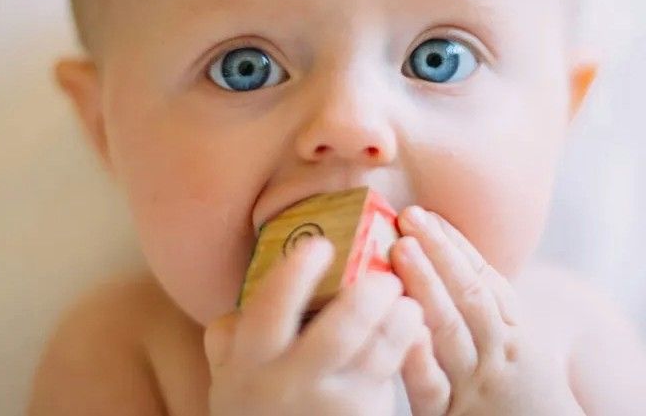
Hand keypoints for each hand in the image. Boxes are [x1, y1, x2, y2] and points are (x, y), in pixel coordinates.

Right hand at [204, 237, 426, 415]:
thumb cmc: (255, 407)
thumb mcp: (230, 374)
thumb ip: (231, 335)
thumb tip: (243, 295)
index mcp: (251, 360)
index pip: (270, 311)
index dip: (296, 275)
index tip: (320, 245)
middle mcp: (291, 382)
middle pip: (338, 334)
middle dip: (367, 299)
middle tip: (385, 277)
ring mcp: (331, 405)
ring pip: (376, 357)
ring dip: (399, 323)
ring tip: (409, 302)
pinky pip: (390, 378)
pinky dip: (406, 349)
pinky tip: (416, 330)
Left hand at [392, 207, 584, 415]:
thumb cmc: (527, 404)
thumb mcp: (522, 356)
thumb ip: (492, 318)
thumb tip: (454, 272)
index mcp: (515, 335)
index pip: (486, 281)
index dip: (456, 245)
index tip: (430, 215)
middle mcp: (500, 354)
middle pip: (470, 294)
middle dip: (439, 251)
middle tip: (410, 215)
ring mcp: (476, 385)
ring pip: (451, 328)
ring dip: (426, 284)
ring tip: (401, 248)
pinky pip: (433, 386)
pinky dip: (420, 357)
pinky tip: (405, 328)